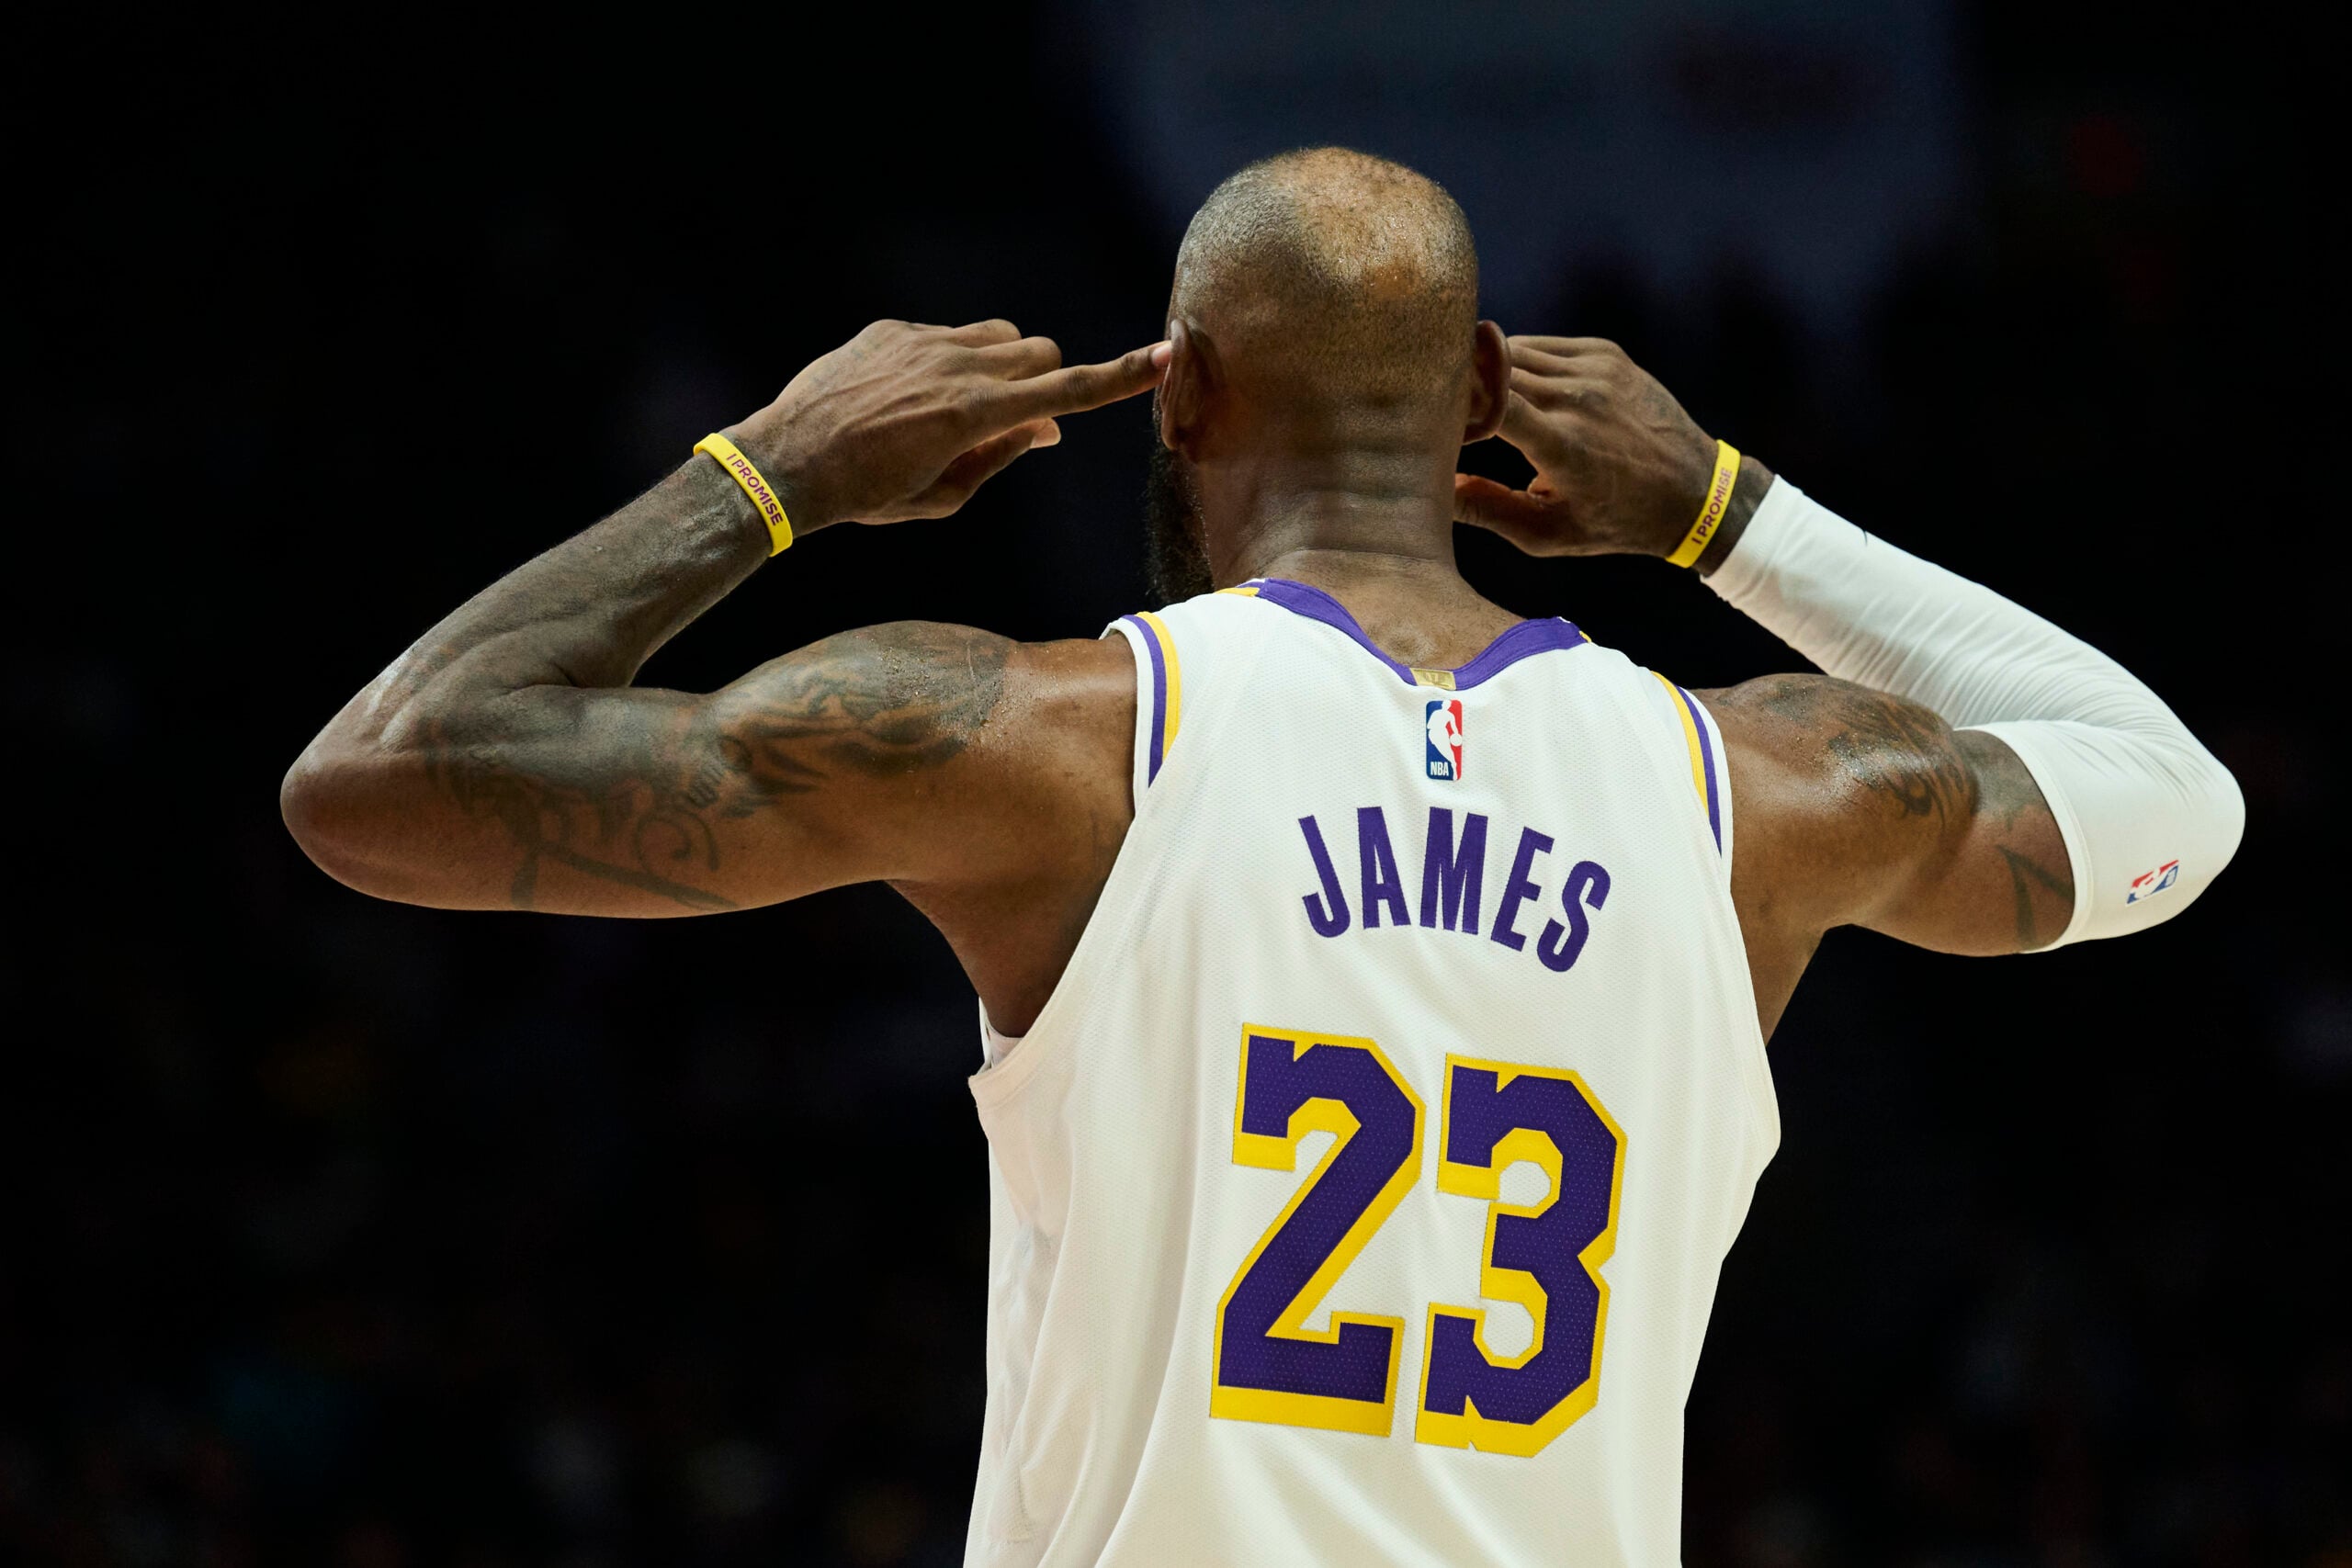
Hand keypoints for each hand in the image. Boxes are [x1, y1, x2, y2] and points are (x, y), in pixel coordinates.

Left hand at [731, 319, 1167, 530]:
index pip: (1065, 391)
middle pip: (1038, 352)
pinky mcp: (890, 330)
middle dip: (1043, 381)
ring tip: (963, 405)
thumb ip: (1001, 456)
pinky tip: (905, 397)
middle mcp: (955, 365)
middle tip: (1015, 421)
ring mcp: (920, 341)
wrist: (783, 463)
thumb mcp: (943, 497)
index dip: (1119, 377)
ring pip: (997, 335)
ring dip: (1003, 365)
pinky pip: (944, 335)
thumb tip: (1045, 427)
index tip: (1161, 356)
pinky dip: (948, 360)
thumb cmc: (867, 494)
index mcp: (974, 415)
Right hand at [1452, 337, 1722, 558]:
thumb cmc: (1616, 522)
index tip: (1428, 418)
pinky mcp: (1605, 353)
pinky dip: (1518, 362)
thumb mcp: (1548, 533)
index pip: (1489, 400)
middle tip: (1437, 410)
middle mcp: (1578, 398)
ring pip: (1512, 351)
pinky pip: (1540, 345)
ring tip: (1471, 400)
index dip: (1452, 402)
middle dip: (1462, 387)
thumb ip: (1488, 511)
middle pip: (1492, 371)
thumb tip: (1438, 486)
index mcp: (1562, 445)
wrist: (1694, 490)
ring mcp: (1594, 369)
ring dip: (1486, 373)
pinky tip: (1513, 388)